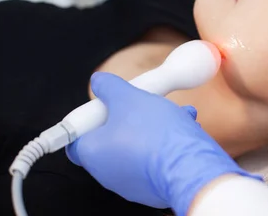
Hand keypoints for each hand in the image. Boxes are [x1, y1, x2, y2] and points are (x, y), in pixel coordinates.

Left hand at [66, 72, 260, 215]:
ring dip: (153, 127)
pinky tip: (183, 127)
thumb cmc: (156, 135)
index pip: (76, 137)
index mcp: (93, 153)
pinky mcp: (156, 186)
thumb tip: (99, 81)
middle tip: (141, 103)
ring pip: (139, 146)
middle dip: (130, 117)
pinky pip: (156, 159)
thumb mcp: (129, 97)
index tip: (102, 105)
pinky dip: (166, 143)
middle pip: (112, 138)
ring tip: (172, 112)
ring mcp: (133, 182)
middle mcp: (108, 173)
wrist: (190, 166)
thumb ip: (110, 88)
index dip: (89, 117)